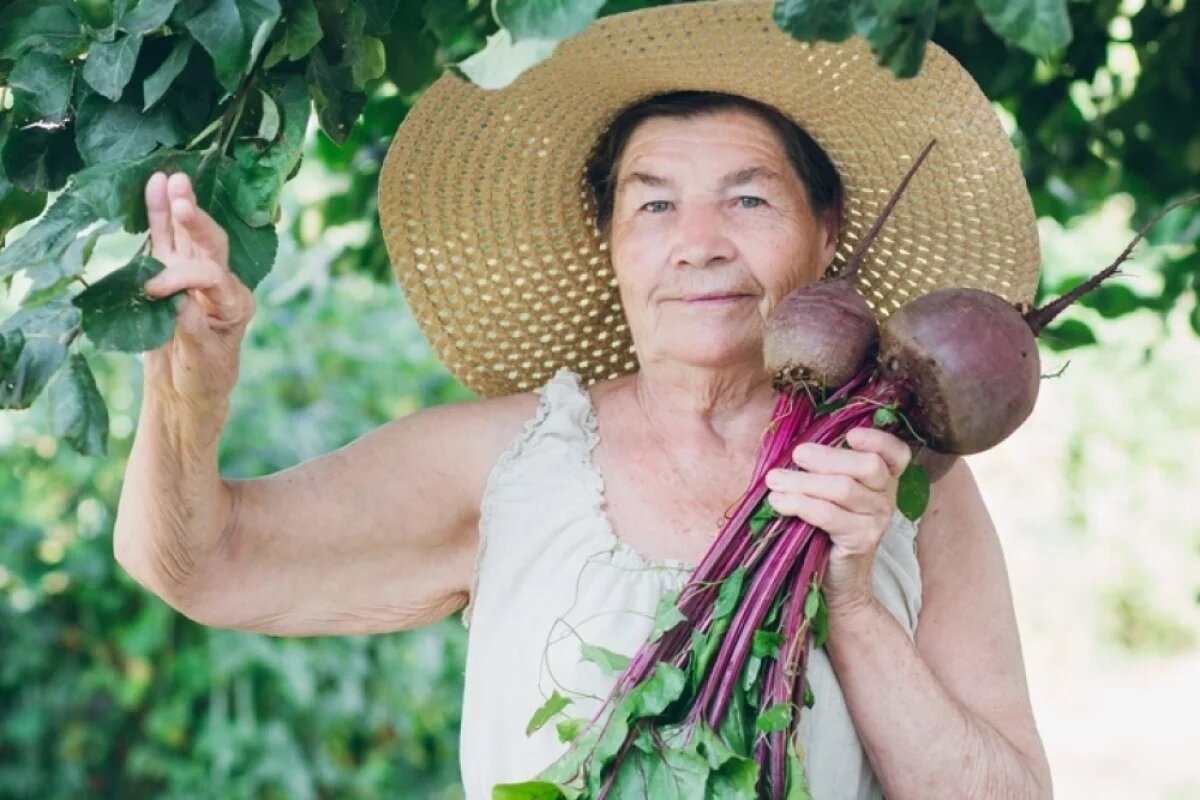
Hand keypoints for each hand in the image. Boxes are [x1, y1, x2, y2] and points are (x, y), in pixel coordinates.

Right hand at [141, 171, 254, 408]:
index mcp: (236, 304)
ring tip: (170, 177)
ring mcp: (195, 277)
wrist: (187, 392)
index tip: (153, 291)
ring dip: (179, 206)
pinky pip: (166, 241)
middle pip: (210, 244)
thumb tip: (178, 300)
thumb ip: (191, 330)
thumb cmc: (201, 381)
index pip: (211, 276)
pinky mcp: (170, 275)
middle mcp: (220, 285)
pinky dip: (159, 216)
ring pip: (187, 236)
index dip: (181, 277)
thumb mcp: (200, 362)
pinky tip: (154, 187)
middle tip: (181, 189)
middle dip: (195, 218)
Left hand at [763, 427, 911, 614]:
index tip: (851, 435)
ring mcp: (878, 520)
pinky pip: (829, 515)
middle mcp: (887, 497)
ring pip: (843, 488)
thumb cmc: (827, 531)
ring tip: (774, 480)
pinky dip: (800, 504)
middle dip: (827, 457)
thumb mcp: (829, 495)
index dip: (878, 440)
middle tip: (795, 455)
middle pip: (867, 465)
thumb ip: (823, 470)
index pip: (895, 453)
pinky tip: (779, 502)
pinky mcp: (862, 540)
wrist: (838, 584)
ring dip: (802, 481)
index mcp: (882, 479)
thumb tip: (791, 447)